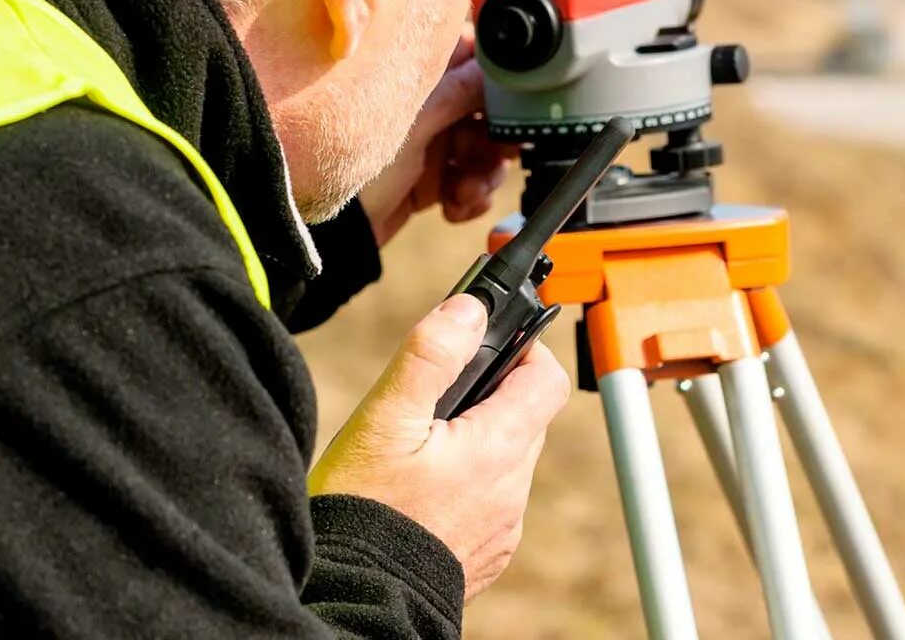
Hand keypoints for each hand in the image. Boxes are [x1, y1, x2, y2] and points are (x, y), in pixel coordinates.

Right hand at [309, 294, 570, 600]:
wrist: (356, 596)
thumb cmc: (366, 511)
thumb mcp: (386, 418)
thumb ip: (431, 354)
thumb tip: (469, 308)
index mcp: (499, 447)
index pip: (548, 378)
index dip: (526, 350)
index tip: (491, 343)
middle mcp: (512, 488)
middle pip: (528, 417)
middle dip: (493, 394)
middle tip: (440, 395)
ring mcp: (503, 526)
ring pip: (508, 460)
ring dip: (479, 441)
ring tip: (423, 445)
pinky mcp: (487, 553)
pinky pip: (493, 502)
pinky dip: (470, 484)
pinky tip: (424, 489)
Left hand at [360, 32, 517, 245]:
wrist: (333, 233)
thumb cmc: (355, 169)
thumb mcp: (414, 125)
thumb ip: (460, 92)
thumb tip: (499, 67)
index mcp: (415, 78)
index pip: (471, 59)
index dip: (496, 81)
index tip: (510, 102)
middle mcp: (424, 107)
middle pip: (486, 110)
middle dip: (496, 138)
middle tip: (497, 154)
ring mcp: (428, 144)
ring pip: (483, 150)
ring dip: (485, 173)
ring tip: (468, 191)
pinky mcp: (429, 180)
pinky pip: (469, 182)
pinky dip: (470, 197)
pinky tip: (455, 207)